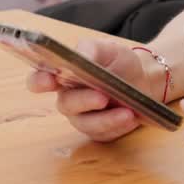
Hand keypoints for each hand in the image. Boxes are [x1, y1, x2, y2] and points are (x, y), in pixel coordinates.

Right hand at [26, 39, 153, 142]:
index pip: (39, 80)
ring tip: (127, 111)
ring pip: (85, 123)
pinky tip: (130, 117)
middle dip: (84, 101)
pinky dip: (118, 125)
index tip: (49, 81)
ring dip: (106, 118)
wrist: (145, 81)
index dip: (38, 82)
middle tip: (103, 97)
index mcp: (63, 74)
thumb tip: (80, 54)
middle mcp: (68, 97)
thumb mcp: (108, 49)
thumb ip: (92, 49)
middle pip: (65, 104)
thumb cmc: (120, 63)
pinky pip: (102, 133)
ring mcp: (82, 117)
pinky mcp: (97, 131)